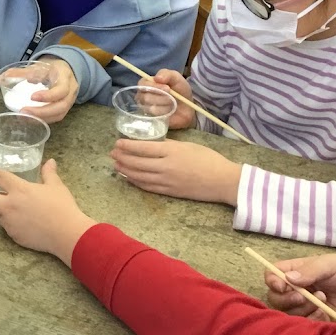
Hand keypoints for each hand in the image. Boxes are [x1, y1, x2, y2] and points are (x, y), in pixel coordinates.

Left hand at [0, 160, 96, 265]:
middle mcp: (10, 206)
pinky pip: (9, 229)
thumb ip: (49, 173)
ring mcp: (10, 223)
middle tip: (0, 198)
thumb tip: (50, 161)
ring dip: (4, 213)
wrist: (67, 233)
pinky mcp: (15, 237)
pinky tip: (27, 225)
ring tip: (20, 213)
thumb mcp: (56, 186)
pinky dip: (14, 225)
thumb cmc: (62, 206)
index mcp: (19, 190)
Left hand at [20, 57, 77, 123]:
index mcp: (65, 78)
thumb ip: (21, 72)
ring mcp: (69, 101)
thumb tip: (0, 78)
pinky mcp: (64, 109)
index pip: (61, 89)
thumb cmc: (51, 68)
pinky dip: (44, 120)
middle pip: (61, 106)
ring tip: (24, 117)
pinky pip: (56, 117)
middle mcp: (71, 91)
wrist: (64, 70)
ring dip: (42, 118)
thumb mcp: (39, 66)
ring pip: (59, 114)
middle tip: (24, 111)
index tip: (32, 97)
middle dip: (42, 112)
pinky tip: (31, 119)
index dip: (48, 96)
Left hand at [110, 138, 240, 204]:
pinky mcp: (169, 192)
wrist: (223, 181)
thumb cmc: (209, 159)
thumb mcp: (189, 146)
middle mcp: (165, 167)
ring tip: (116, 165)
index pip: (143, 148)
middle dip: (122, 158)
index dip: (128, 146)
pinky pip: (147, 187)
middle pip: (137, 162)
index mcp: (171, 152)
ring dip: (125, 170)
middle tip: (112, 153)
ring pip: (139, 176)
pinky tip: (129, 178)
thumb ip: (170, 145)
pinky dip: (135, 181)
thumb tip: (154, 144)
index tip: (117, 142)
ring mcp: (166, 181)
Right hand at [146, 70, 194, 129]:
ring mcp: (145, 108)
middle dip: (162, 97)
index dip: (154, 86)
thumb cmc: (180, 91)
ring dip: (165, 105)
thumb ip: (167, 74)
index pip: (142, 84)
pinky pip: (154, 116)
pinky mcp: (150, 118)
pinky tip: (170, 111)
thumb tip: (156, 78)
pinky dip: (165, 113)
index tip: (168, 88)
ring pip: (150, 108)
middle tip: (172, 97)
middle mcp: (143, 95)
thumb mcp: (177, 78)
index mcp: (147, 83)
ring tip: (172, 104)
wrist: (188, 108)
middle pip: (145, 97)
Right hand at [264, 253, 335, 324]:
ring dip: (303, 308)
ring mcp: (305, 307)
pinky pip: (303, 326)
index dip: (272, 281)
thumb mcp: (330, 264)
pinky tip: (326, 314)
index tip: (282, 286)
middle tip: (305, 296)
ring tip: (323, 301)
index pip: (272, 275)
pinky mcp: (315, 322)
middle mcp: (297, 290)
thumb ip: (309, 270)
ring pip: (287, 313)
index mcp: (297, 272)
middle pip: (274, 297)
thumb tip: (288, 279)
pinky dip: (312, 320)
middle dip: (287, 299)